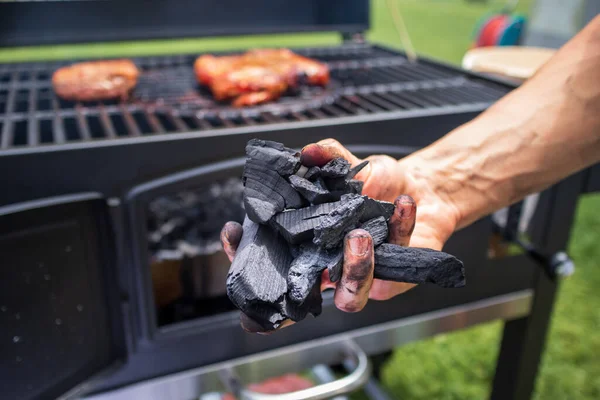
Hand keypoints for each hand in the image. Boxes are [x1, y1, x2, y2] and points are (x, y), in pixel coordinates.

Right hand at [221, 138, 460, 332]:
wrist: (424, 190)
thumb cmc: (380, 184)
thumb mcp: (351, 164)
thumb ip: (329, 157)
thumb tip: (306, 151)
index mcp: (310, 242)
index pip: (269, 259)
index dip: (244, 254)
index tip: (232, 232)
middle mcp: (329, 265)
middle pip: (299, 297)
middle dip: (292, 282)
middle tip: (304, 243)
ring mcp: (360, 278)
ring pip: (349, 298)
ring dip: (352, 268)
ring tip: (360, 235)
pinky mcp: (392, 281)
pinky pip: (391, 270)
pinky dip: (397, 231)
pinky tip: (401, 204)